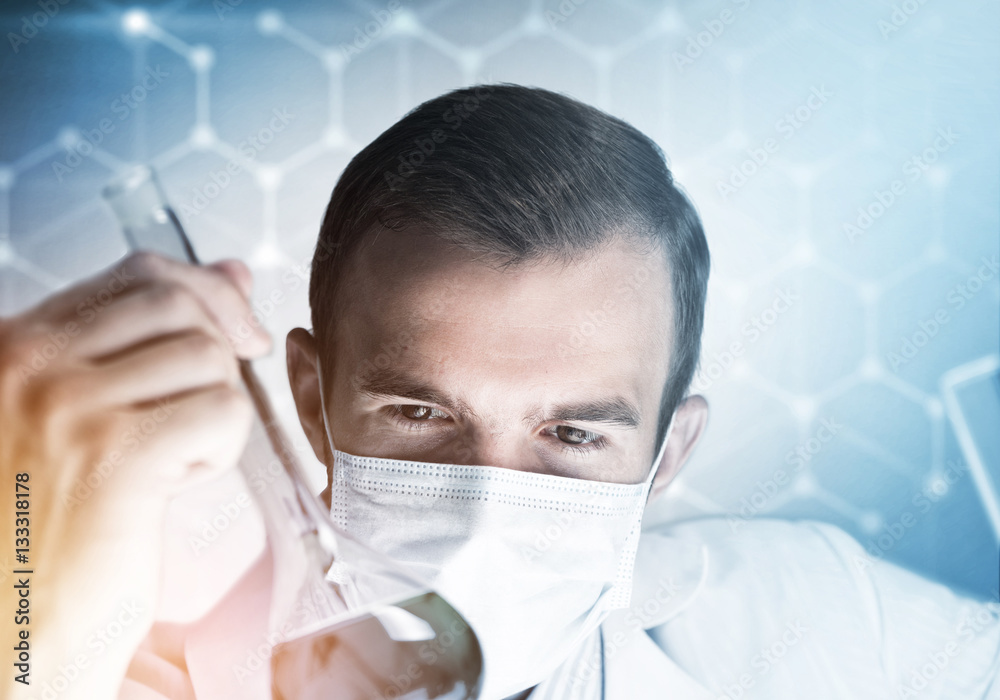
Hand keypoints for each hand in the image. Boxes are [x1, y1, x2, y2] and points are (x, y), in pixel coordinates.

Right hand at [0, 252, 269, 698]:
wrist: (12, 625)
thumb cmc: (45, 520)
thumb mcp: (81, 410)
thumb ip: (145, 336)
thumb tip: (233, 271)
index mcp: (16, 345)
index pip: (138, 274)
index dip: (207, 294)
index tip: (236, 331)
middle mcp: (30, 365)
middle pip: (179, 303)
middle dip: (219, 348)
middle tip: (206, 405)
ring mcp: (67, 408)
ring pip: (208, 358)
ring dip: (215, 409)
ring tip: (174, 456)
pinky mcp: (114, 459)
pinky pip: (221, 411)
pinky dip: (221, 448)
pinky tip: (177, 480)